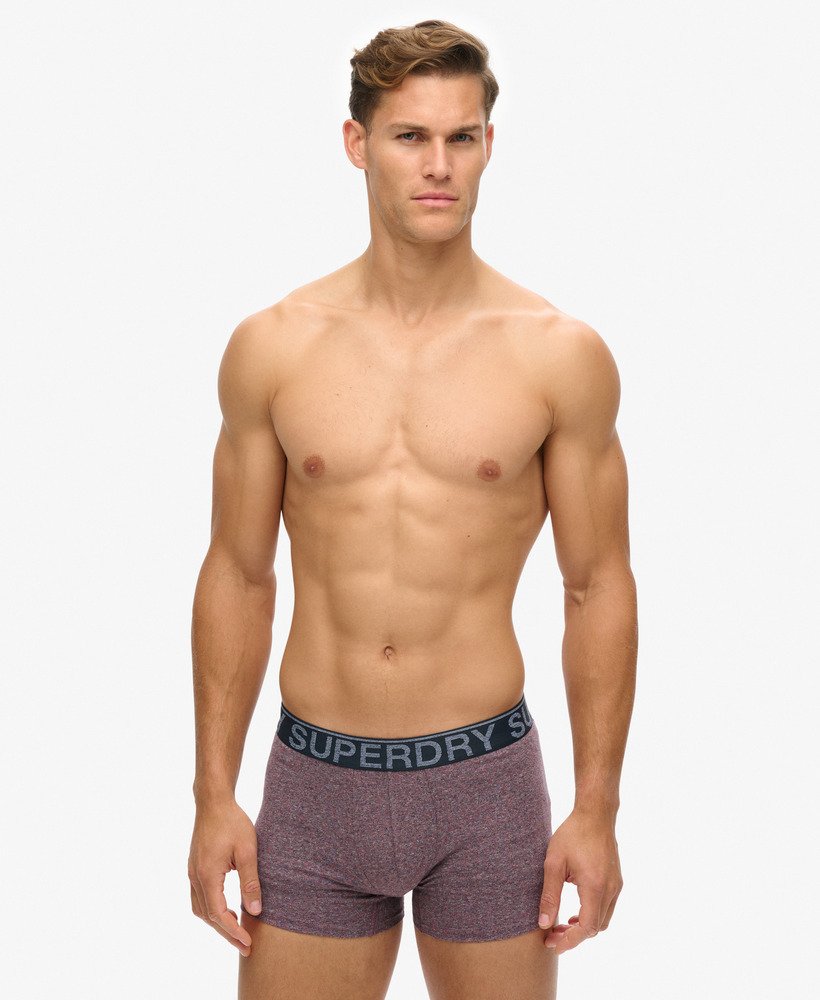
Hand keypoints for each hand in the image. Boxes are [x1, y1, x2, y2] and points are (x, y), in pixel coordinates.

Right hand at [188, 797, 262, 956]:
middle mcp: (195, 877)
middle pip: (207, 916)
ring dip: (217, 922)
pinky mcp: (195, 868)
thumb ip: (250, 881)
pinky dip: (212, 909)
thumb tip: (255, 911)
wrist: (213, 802)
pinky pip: (200, 898)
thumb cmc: (232, 822)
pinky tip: (228, 908)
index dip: (233, 931)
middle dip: (226, 933)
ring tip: (237, 930)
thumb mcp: (248, 850)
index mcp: (207, 875)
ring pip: (200, 909)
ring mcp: (192, 872)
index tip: (248, 943)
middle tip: (245, 946)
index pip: (218, 914)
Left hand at [537, 808, 622, 954]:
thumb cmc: (572, 834)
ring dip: (584, 928)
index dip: (569, 941)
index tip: (552, 944)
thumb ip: (549, 894)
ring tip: (562, 926)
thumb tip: (543, 924)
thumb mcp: (554, 863)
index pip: (586, 928)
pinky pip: (607, 908)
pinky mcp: (616, 881)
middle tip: (551, 935)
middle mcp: (610, 890)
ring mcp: (616, 886)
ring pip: (603, 920)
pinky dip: (592, 916)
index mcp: (595, 887)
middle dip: (574, 937)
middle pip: (595, 928)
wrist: (595, 814)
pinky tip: (575, 911)